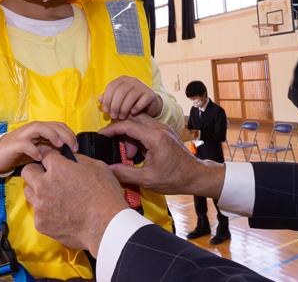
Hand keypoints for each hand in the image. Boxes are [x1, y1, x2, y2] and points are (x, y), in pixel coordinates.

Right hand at [0, 121, 77, 173]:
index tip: (76, 147)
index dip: (70, 134)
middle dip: (66, 135)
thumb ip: (51, 149)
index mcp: (40, 129)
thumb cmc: (19, 153)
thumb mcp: (39, 150)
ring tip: (59, 146)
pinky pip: (25, 144)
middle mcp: (33, 129)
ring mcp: (23, 135)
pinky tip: (39, 158)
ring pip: (39, 127)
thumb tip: (67, 152)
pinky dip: (33, 150)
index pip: (59, 126)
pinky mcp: (14, 144)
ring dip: (52, 135)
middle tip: (73, 148)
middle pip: (53, 125)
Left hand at [21, 154, 127, 255]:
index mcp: (57, 168)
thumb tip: (72, 157)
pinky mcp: (40, 223)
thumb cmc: (105, 196)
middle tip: (47, 175)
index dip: (51, 156)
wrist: (105, 226)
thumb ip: (80, 159)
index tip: (54, 160)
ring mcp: (40, 205)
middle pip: (27, 171)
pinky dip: (45, 210)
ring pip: (28, 191)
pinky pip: (37, 212)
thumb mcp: (98, 167)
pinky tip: (60, 212)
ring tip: (53, 195)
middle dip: (36, 170)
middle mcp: (43, 185)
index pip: (44, 154)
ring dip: (37, 190)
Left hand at [98, 76, 161, 119]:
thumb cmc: (131, 101)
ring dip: (124, 108)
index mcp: (122, 79)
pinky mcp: (150, 93)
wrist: (149, 103)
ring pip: (130, 96)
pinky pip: (143, 100)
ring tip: (121, 117)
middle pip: (120, 91)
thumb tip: (99, 99)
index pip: (111, 86)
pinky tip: (133, 112)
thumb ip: (109, 98)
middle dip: (115, 105)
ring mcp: (142, 86)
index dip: (107, 99)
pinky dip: (137, 107)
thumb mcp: (119, 99)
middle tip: (113, 116)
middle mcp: (132, 80)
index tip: (106, 110)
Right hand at [98, 115, 223, 197]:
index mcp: (155, 138)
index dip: (111, 129)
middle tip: (113, 143)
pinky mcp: (165, 133)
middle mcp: (160, 129)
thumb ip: (125, 173)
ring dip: (130, 134)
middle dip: (120, 129)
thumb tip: (108, 170)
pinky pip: (147, 127)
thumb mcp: (147, 179)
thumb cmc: (175, 178)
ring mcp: (164, 129)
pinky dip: (138, 136)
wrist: (196, 176)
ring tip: (130, 154)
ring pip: (140, 121)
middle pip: (133, 118)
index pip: (127, 125)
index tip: (101, 134)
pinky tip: (138, 152)